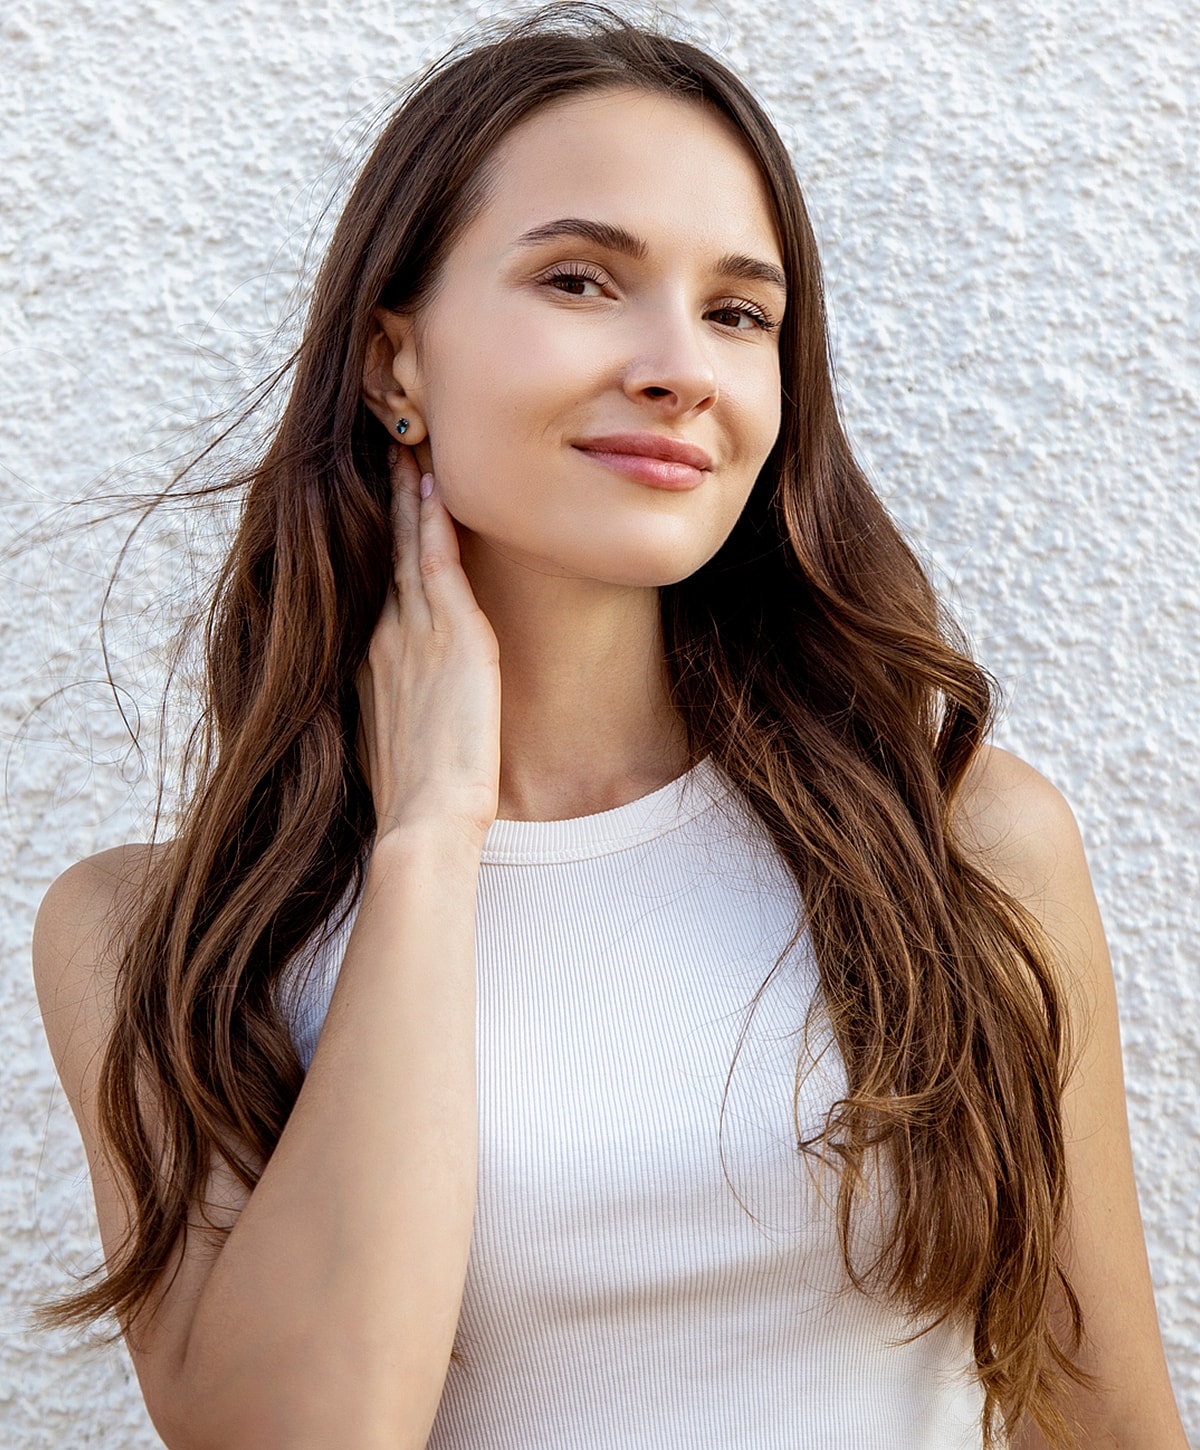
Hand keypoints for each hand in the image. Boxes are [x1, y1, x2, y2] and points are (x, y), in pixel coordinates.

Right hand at [356, 444, 500, 844]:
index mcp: (371, 664)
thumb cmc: (415, 800)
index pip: (372, 587)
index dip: (370, 546)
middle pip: (380, 555)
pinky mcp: (454, 637)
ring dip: (405, 498)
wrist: (424, 822)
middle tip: (379, 456)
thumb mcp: (397, 744)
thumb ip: (399, 711)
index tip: (366, 512)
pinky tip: (434, 484)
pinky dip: (433, 521)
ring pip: (405, 547)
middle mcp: (385, 639)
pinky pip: (437, 562)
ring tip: (403, 449)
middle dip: (379, 506)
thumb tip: (408, 709)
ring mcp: (415, 634)